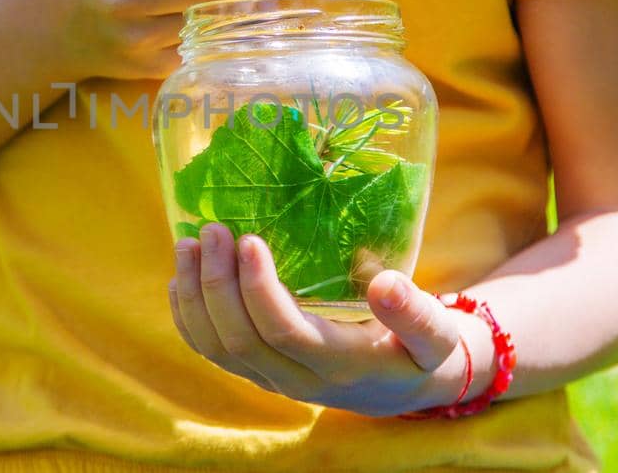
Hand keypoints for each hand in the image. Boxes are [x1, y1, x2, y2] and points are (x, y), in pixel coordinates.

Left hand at [167, 224, 492, 416]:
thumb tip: (385, 283)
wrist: (402, 388)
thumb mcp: (435, 335)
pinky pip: (210, 352)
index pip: (283, 331)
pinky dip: (188, 317)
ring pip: (216, 348)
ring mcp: (270, 378)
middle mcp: (296, 379)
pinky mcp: (255, 371)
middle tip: (212, 229)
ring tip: (187, 244)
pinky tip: (181, 279)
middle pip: (239, 339)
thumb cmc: (420, 351)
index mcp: (338, 365)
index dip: (258, 288)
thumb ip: (416, 313)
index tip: (249, 239)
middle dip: (217, 283)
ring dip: (194, 296)